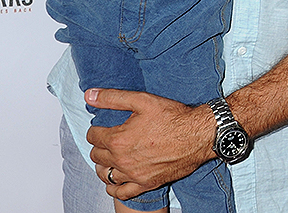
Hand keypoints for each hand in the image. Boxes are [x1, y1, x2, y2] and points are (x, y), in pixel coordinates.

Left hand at [85, 88, 213, 200]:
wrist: (198, 135)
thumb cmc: (173, 117)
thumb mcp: (143, 100)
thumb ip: (113, 98)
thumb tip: (89, 95)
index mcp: (118, 139)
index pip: (92, 136)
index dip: (97, 129)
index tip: (103, 126)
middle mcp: (122, 160)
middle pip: (96, 156)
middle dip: (100, 146)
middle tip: (110, 138)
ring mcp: (133, 175)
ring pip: (105, 175)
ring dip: (104, 165)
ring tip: (112, 156)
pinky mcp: (145, 184)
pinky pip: (120, 193)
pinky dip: (114, 187)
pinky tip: (118, 177)